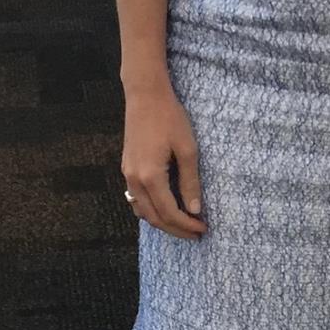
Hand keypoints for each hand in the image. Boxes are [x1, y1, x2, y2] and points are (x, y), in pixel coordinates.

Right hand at [122, 81, 205, 238]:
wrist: (145, 95)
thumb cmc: (170, 118)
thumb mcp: (187, 149)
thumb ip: (190, 181)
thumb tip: (195, 209)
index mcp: (150, 176)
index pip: (169, 212)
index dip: (186, 225)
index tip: (203, 229)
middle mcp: (134, 179)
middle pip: (153, 217)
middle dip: (175, 229)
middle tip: (195, 234)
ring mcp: (127, 174)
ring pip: (142, 211)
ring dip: (162, 222)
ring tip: (182, 225)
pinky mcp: (127, 168)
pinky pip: (136, 198)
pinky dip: (150, 210)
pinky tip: (165, 209)